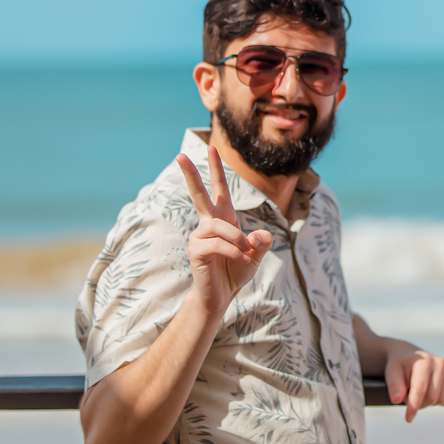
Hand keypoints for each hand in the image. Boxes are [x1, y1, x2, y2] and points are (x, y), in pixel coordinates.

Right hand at [176, 146, 272, 315]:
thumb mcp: (257, 254)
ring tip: (246, 253)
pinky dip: (233, 251)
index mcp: (223, 219)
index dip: (216, 169)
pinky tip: (241, 260)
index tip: (211, 148)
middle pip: (199, 194)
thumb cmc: (236, 271)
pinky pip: (217, 244)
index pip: (219, 190)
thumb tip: (259, 236)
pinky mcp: (196, 251)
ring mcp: (199, 237)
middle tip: (180, 155)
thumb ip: (263, 243)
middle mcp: (208, 224)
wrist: (221, 295)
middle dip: (191, 174)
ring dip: (236, 239)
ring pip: (219, 226)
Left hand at [383, 341, 443, 422]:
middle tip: (410, 396)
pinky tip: (432, 391)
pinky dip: (441, 400)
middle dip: (419, 403)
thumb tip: (397, 400)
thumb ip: (394, 386)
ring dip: (430, 402)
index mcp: (424, 361)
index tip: (408, 419)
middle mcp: (440, 363)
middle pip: (432, 398)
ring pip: (442, 400)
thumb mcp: (392, 372)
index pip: (420, 389)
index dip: (413, 406)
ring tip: (421, 391)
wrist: (411, 356)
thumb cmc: (401, 365)